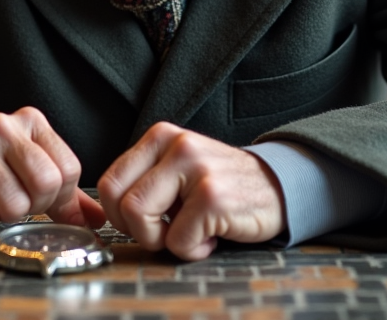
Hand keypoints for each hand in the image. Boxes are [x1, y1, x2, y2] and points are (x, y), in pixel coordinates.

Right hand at [0, 106, 105, 231]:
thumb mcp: (30, 173)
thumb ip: (66, 195)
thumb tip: (100, 218)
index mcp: (30, 121)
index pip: (69, 169)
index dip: (58, 195)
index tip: (37, 192)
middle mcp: (3, 126)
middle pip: (46, 184)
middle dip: (33, 205)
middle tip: (14, 198)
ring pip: (15, 205)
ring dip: (3, 215)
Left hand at [97, 122, 284, 260]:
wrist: (278, 187)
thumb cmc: (222, 186)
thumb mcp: (177, 168)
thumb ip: (145, 179)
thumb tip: (109, 211)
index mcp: (160, 136)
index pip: (108, 182)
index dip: (117, 214)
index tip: (142, 223)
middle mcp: (176, 145)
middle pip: (118, 201)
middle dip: (137, 230)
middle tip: (165, 231)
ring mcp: (195, 168)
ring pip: (138, 217)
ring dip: (162, 240)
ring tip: (188, 233)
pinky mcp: (213, 196)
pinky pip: (178, 240)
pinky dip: (193, 250)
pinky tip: (212, 236)